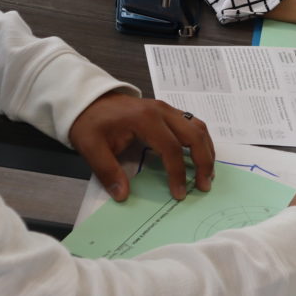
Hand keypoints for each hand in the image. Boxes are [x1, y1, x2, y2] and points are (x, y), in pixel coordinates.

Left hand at [68, 92, 214, 201]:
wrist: (88, 99)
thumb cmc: (90, 122)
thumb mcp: (91, 148)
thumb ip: (108, 171)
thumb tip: (123, 195)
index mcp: (146, 119)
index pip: (172, 148)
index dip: (178, 173)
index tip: (179, 194)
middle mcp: (163, 111)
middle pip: (195, 135)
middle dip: (203, 162)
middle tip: (204, 185)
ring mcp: (167, 109)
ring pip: (198, 127)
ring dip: (207, 150)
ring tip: (207, 173)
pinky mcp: (167, 111)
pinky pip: (192, 124)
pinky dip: (201, 141)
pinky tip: (199, 156)